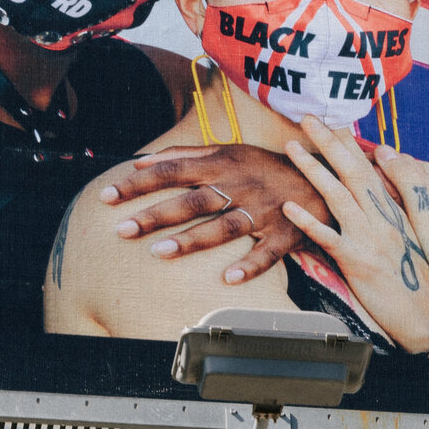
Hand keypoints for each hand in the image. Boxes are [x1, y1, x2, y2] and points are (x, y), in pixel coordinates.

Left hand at [100, 142, 316, 285]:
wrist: (321, 177)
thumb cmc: (264, 166)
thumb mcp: (228, 149)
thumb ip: (184, 153)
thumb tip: (141, 160)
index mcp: (221, 164)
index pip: (172, 171)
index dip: (138, 183)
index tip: (108, 196)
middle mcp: (238, 186)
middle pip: (192, 201)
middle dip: (155, 215)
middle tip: (121, 230)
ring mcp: (261, 211)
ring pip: (223, 226)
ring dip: (192, 240)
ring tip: (159, 253)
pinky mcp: (283, 233)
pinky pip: (266, 253)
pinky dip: (250, 265)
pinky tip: (229, 279)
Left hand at [278, 118, 428, 353]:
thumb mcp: (426, 245)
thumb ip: (416, 220)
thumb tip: (413, 203)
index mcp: (399, 212)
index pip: (374, 170)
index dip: (353, 146)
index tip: (336, 125)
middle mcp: (385, 218)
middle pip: (354, 171)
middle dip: (330, 141)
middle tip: (309, 118)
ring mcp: (371, 238)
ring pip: (338, 194)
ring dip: (313, 168)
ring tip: (292, 147)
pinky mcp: (358, 261)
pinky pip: (328, 237)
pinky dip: (307, 220)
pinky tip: (288, 206)